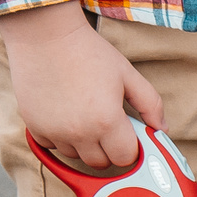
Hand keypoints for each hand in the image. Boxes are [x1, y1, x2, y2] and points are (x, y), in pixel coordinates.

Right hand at [0, 3, 164, 169]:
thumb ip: (150, 104)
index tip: (127, 133)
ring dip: (83, 144)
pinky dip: (59, 137)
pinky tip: (63, 115)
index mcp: (107, 121)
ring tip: (84, 115)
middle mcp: (79, 132)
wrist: (44, 33)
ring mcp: (54, 131)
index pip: (125, 157)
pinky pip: (51, 146)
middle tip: (106, 122)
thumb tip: (162, 128)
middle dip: (108, 148)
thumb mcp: (128, 74)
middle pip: (101, 163)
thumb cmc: (88, 51)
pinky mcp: (34, 126)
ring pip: (76, 156)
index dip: (129, 146)